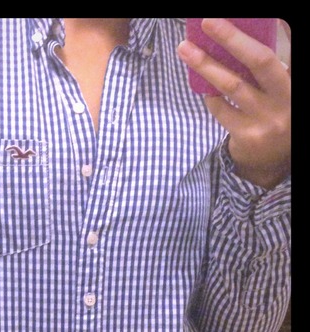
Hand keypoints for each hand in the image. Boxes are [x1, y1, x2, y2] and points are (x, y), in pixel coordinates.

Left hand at [177, 18, 290, 188]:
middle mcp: (289, 99)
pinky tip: (201, 84)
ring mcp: (269, 120)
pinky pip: (221, 109)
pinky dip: (209, 94)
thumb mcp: (280, 90)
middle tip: (208, 22)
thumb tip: (234, 39)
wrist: (272, 162)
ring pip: (233, 86)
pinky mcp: (248, 137)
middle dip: (232, 38)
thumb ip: (266, 69)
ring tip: (185, 49)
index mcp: (295, 83)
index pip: (285, 50)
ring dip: (206, 65)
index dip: (266, 33)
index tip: (242, 19)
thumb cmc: (274, 114)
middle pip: (259, 61)